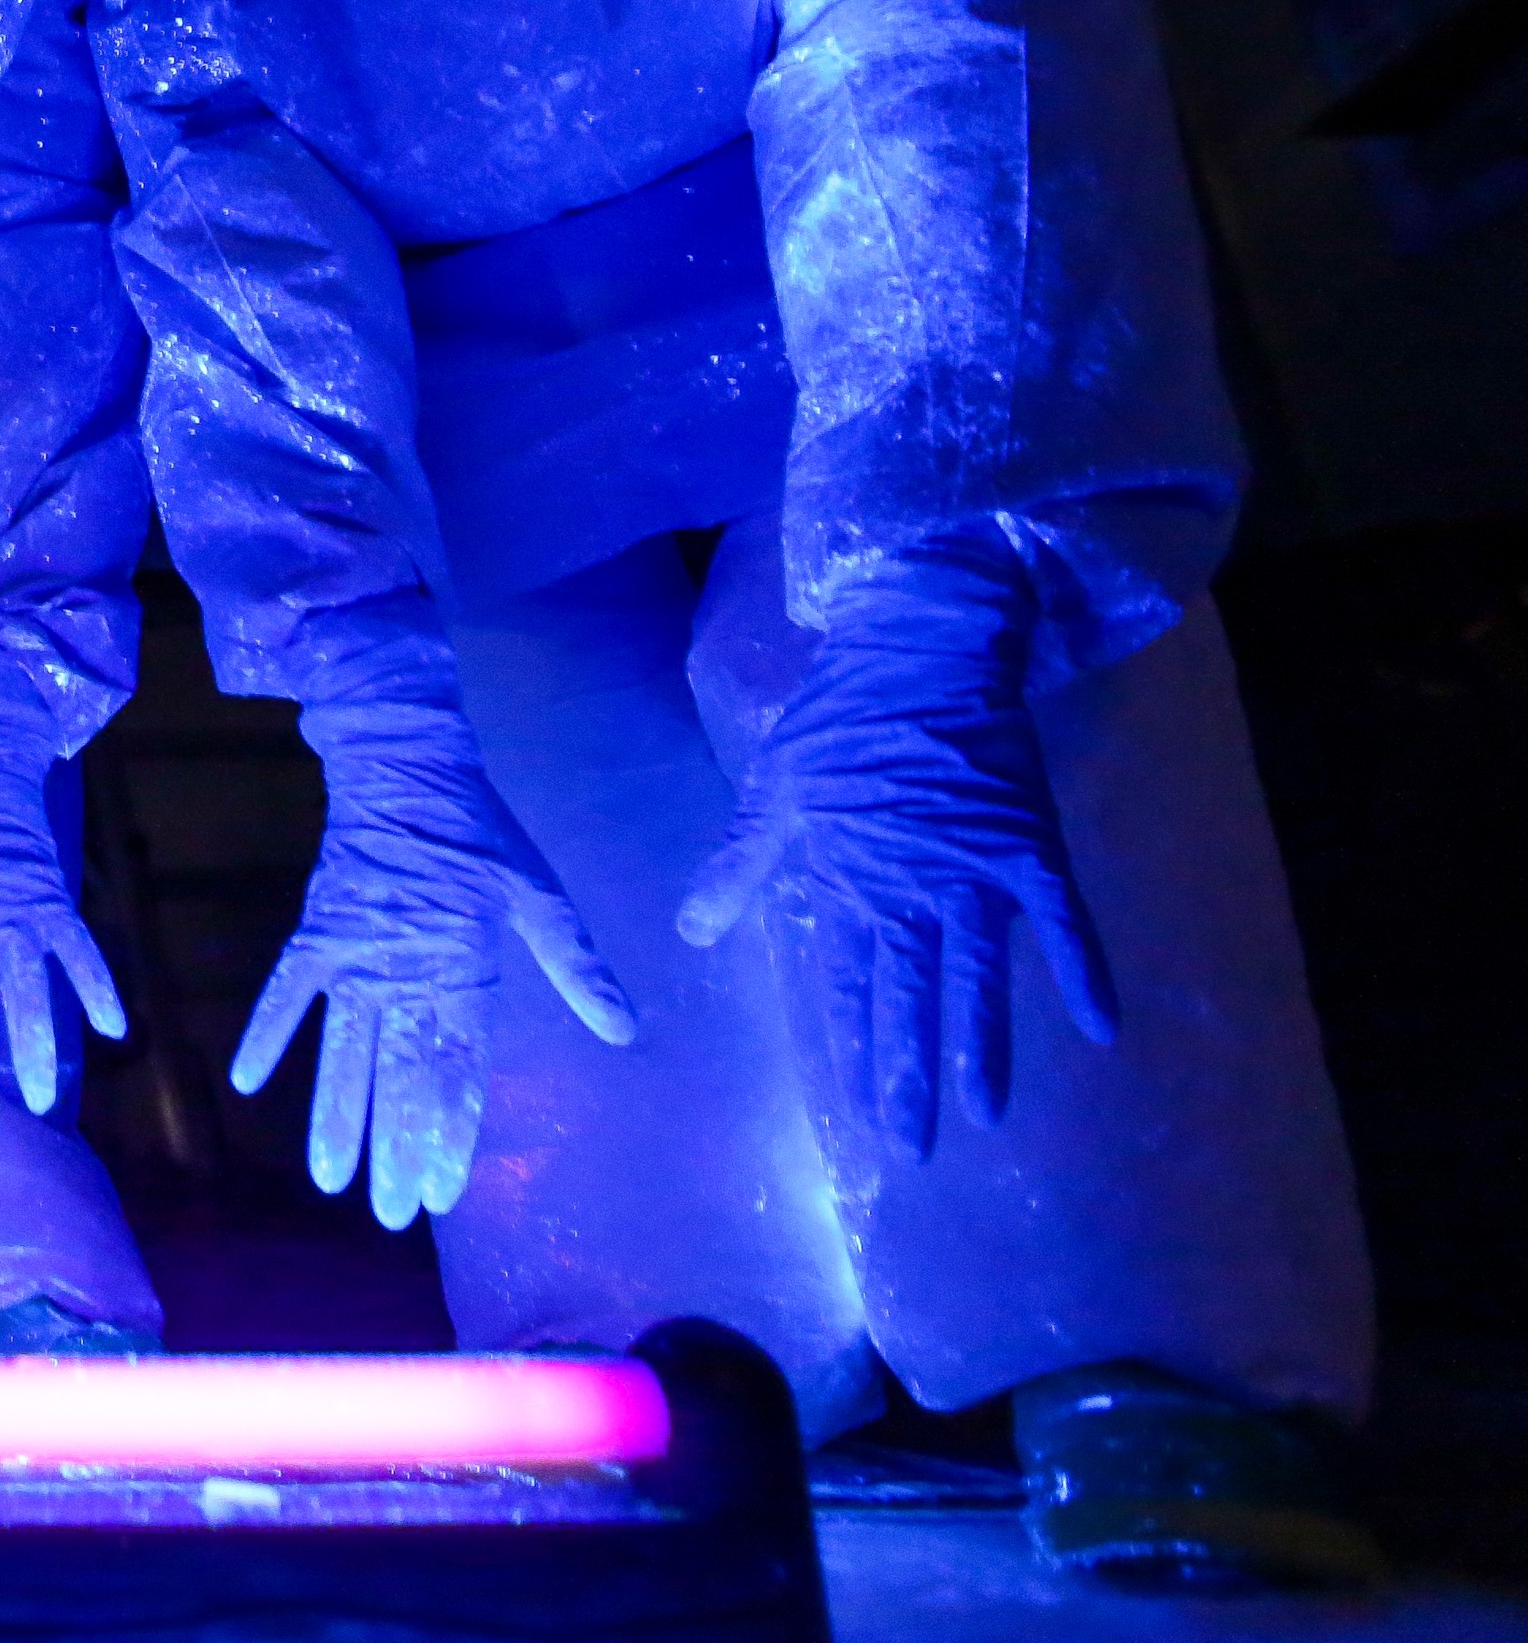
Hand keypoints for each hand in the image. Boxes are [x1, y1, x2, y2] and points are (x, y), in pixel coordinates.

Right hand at [232, 703, 635, 1229]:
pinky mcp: (314, 936)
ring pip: (341, 1056)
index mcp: (462, 971)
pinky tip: (245, 1083)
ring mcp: (352, 960)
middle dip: (393, 1151)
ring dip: (333, 1119)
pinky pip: (284, 996)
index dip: (449, 1136)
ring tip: (329, 1182)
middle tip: (390, 1215)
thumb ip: (577, 966)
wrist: (405, 769)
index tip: (443, 1193)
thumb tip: (626, 1031)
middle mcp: (404, 977)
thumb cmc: (479, 833)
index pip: (456, 1073)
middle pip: (397, 1080)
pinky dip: (265, 1035)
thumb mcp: (540, 894)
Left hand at [677, 536, 1114, 1160]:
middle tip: (908, 1153)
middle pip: (909, 999)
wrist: (921, 647)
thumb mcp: (772, 790)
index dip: (851, 1052)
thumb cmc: (841, 716)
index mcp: (846, 881)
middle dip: (908, 1077)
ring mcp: (974, 874)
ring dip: (980, 1048)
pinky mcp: (1030, 847)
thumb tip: (693, 932)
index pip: (845, 987)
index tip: (853, 1117)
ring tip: (984, 1118)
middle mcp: (910, 891)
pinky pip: (1067, 922)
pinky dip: (1086, 972)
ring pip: (977, 979)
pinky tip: (1104, 1032)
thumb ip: (739, 867)